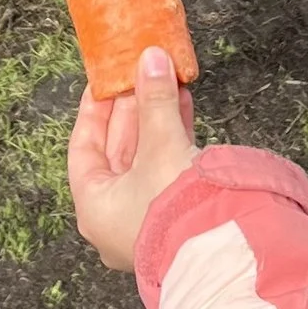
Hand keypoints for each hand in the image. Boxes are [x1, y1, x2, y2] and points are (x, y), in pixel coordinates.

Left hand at [67, 47, 199, 275]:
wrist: (224, 249)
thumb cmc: (177, 206)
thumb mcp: (160, 144)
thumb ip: (154, 100)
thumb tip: (151, 59)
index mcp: (94, 207)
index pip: (84, 148)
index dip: (94, 111)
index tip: (104, 81)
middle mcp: (116, 217)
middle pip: (118, 151)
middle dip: (133, 109)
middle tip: (141, 74)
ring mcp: (147, 219)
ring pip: (146, 159)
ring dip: (157, 120)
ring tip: (168, 83)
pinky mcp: (176, 217)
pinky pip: (168, 170)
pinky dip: (174, 138)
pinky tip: (184, 109)